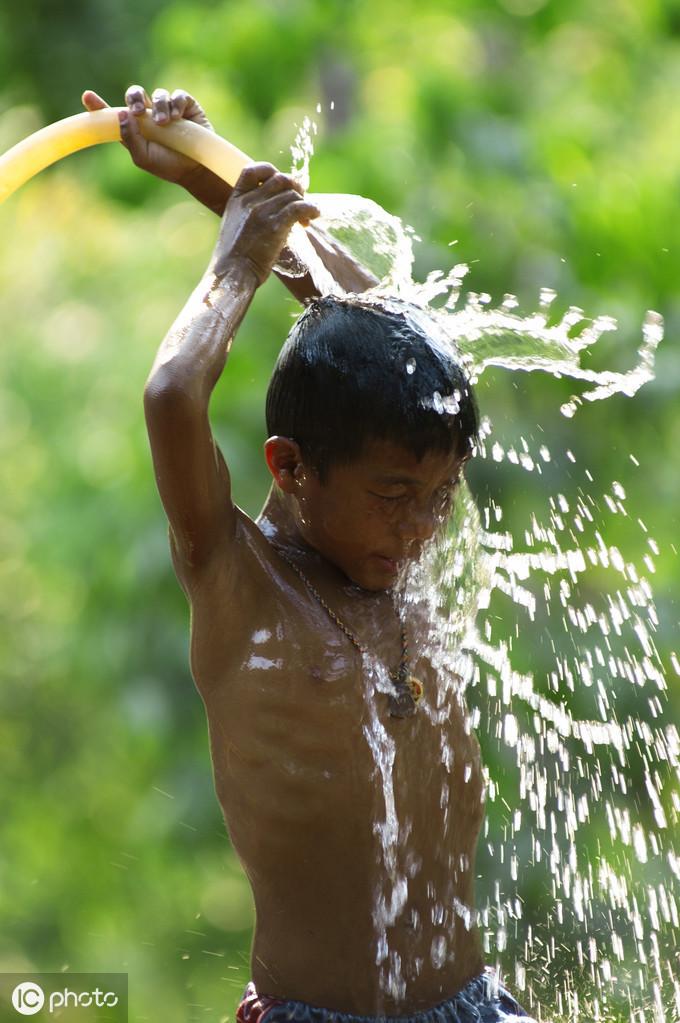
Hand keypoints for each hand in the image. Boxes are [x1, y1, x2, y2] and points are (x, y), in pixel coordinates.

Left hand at [81, 86, 230, 212]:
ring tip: (164, 123)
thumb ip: (130, 138)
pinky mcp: (185, 106)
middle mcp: (148, 115)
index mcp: (134, 128)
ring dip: (159, 106)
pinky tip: (177, 117)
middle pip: (135, 94)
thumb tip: (122, 114)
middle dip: (135, 97)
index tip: (87, 97)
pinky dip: (175, 103)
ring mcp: (167, 109)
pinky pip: (178, 95)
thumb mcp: (143, 157)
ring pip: (158, 94)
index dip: (99, 105)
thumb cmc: (167, 165)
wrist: (195, 169)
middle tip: (139, 111)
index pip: (113, 113)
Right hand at [212, 163, 319, 284]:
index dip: (270, 171)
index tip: (282, 185)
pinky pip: (299, 208)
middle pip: (280, 179)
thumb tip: (274, 209)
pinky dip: (311, 209)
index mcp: (236, 200)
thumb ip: (248, 214)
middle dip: (295, 187)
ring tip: (307, 220)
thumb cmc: (234, 260)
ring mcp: (261, 213)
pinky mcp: (274, 226)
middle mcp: (248, 202)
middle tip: (301, 203)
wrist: (231, 276)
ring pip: (292, 194)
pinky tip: (314, 215)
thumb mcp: (234, 227)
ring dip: (305, 203)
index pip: (252, 169)